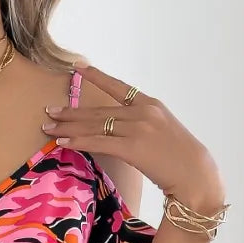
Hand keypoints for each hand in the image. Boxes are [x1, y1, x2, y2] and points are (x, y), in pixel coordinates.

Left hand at [44, 64, 226, 213]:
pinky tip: (63, 141)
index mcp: (150, 104)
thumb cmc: (180, 160)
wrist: (195, 175)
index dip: (96, 76)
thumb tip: (122, 130)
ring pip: (95, 125)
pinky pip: (98, 142)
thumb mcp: (163, 133)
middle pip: (99, 110)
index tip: (77, 68)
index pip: (118, 86)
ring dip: (68, 126)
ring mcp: (137, 128)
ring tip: (48, 127)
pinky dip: (78, 141)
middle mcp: (142, 111)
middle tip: (49, 111)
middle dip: (71, 112)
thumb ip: (143, 126)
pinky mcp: (132, 147)